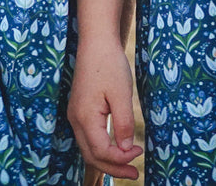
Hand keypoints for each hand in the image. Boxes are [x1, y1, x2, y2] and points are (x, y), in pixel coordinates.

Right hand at [69, 38, 142, 179]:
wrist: (96, 43)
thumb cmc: (110, 65)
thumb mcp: (121, 94)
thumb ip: (123, 122)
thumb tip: (126, 148)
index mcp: (85, 117)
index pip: (101, 151)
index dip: (120, 158)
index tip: (140, 152)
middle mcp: (76, 120)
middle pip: (91, 156)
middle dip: (113, 167)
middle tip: (134, 174)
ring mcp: (76, 116)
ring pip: (88, 149)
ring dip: (107, 160)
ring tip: (128, 166)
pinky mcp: (80, 111)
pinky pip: (88, 138)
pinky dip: (102, 148)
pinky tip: (116, 149)